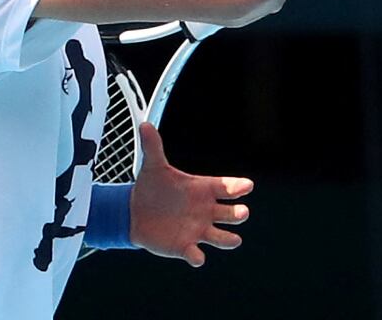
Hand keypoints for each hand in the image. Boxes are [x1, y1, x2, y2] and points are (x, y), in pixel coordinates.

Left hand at [129, 122, 253, 266]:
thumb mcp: (153, 167)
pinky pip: (196, 254)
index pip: (227, 187)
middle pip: (233, 214)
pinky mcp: (185, 247)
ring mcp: (198, 230)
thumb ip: (153, 147)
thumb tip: (145, 125)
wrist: (135, 212)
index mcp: (203, 189)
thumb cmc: (152, 188)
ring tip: (233, 239)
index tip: (247, 185)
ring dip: (229, 239)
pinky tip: (195, 255)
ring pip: (223, 238)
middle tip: (241, 212)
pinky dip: (197, 256)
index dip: (238, 186)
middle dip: (239, 214)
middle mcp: (206, 211)